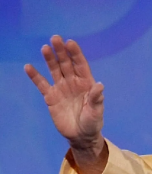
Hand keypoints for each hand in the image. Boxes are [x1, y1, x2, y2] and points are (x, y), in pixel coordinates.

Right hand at [24, 35, 105, 149]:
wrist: (81, 135)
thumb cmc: (92, 122)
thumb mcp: (96, 112)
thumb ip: (96, 98)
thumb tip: (100, 85)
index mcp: (86, 83)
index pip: (81, 65)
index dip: (75, 54)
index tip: (70, 42)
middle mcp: (73, 82)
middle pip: (66, 64)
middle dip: (61, 52)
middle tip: (55, 38)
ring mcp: (61, 88)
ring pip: (54, 70)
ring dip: (50, 59)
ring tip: (45, 48)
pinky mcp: (51, 97)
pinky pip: (42, 84)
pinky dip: (35, 76)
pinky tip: (29, 67)